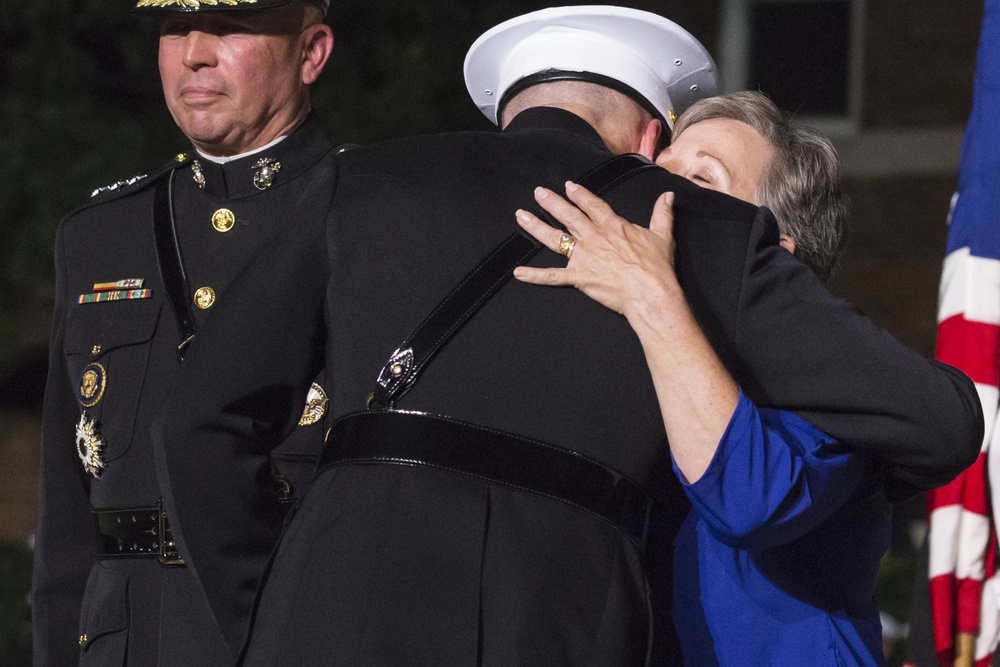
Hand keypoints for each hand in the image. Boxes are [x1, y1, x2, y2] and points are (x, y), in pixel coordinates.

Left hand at [512, 180, 679, 320]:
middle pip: (569, 216)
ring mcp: (584, 257)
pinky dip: (535, 275)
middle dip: (552, 203)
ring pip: (555, 238)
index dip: (580, 194)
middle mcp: (595, 238)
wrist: (651, 293)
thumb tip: (668, 195)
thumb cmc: (658, 267)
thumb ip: (661, 214)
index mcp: (614, 226)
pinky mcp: (579, 277)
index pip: (593, 205)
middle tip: (538, 192)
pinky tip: (518, 272)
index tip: (568, 186)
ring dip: (536, 227)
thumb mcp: (662, 236)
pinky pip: (553, 276)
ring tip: (521, 216)